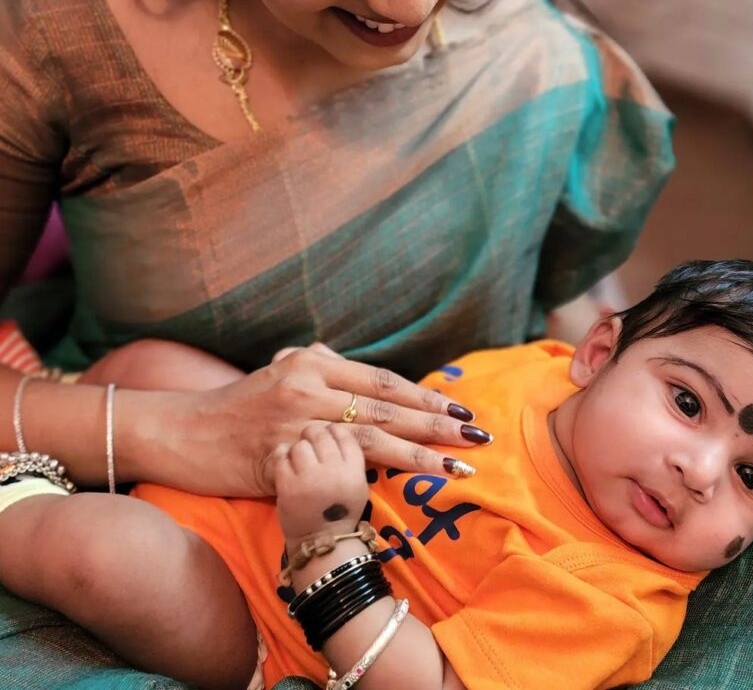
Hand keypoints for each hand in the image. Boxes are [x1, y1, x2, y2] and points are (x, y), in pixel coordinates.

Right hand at [139, 343, 488, 496]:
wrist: (181, 432)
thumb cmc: (234, 408)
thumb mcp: (277, 373)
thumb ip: (317, 366)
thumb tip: (349, 363)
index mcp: (312, 364)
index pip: (381, 380)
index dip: (422, 396)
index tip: (458, 409)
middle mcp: (307, 385)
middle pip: (385, 405)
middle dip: (435, 422)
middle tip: (477, 434)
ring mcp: (294, 421)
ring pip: (369, 434)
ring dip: (419, 450)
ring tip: (458, 462)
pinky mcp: (280, 455)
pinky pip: (334, 465)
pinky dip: (374, 474)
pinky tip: (404, 483)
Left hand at [275, 423, 367, 543]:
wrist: (320, 543)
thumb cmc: (339, 512)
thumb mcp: (357, 484)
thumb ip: (350, 458)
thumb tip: (335, 427)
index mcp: (354, 472)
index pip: (344, 434)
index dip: (333, 430)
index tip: (328, 434)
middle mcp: (334, 472)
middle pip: (321, 434)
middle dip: (313, 435)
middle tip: (309, 441)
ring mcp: (310, 479)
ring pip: (301, 445)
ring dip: (298, 449)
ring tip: (298, 458)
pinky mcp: (288, 487)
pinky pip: (282, 457)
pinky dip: (282, 457)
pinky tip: (284, 461)